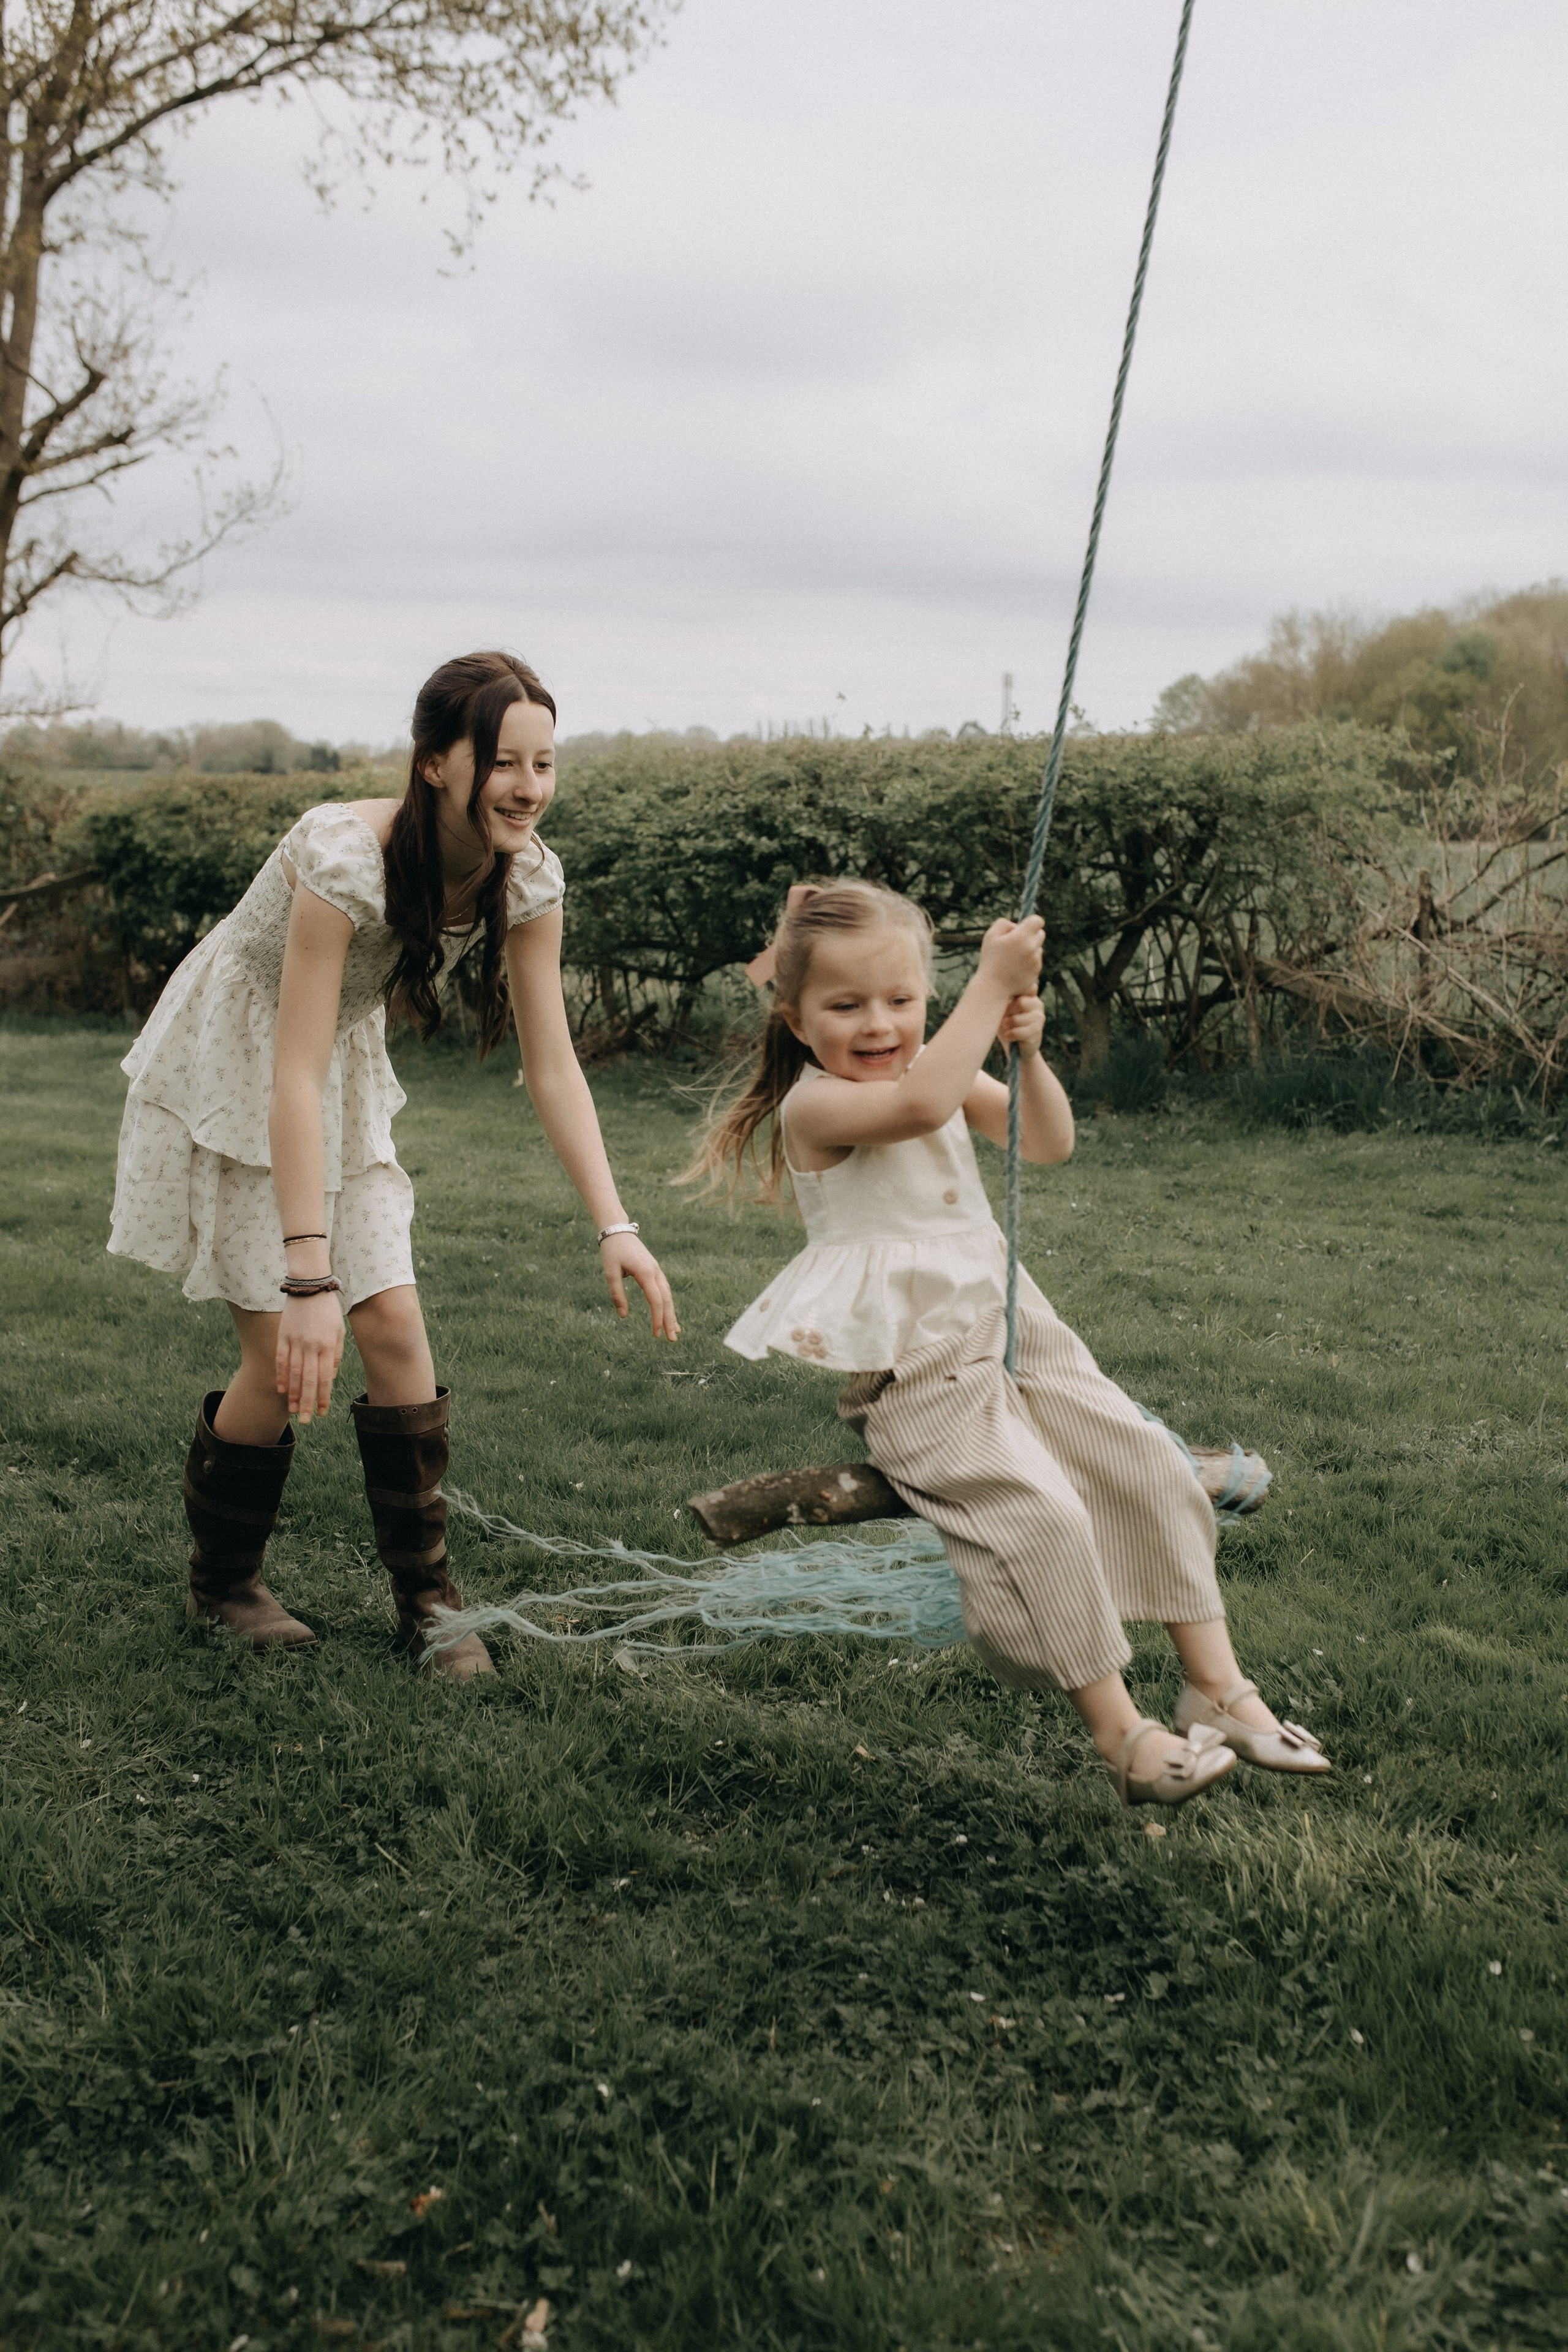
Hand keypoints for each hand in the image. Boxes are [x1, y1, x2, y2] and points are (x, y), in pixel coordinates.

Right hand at [275, 1290, 345, 1424]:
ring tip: (293, 1411)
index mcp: (328, 1345)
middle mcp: (311, 1345)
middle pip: (309, 1380)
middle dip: (308, 1403)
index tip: (323, 1413)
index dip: (324, 1397)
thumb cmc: (328, 1310)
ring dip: (293, 1394)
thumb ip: (336, 1355)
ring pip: (293, 1373)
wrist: (309, 1285)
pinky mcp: (282, 1335)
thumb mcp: (339, 1331)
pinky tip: (281, 1390)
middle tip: (306, 1422)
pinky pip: (281, 1360)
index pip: (326, 1378)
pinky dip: (281, 1376)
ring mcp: (295, 1340)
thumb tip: (331, 1377)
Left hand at [600, 1233, 679, 1341]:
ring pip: (668, 1296)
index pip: (656, 1300)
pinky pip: (664, 1290)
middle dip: (669, 1320)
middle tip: (672, 1339)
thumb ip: (617, 1294)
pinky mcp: (654, 1271)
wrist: (618, 1231)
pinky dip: (667, 1304)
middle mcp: (655, 1272)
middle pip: (666, 1300)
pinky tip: (668, 1314)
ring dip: (671, 1314)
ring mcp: (657, 1271)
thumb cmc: (612, 1251)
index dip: (657, 1318)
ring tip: (675, 1331)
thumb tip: (624, 1316)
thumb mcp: (610, 1273)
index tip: (656, 1334)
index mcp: (646, 1273)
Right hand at [979, 915, 1044, 998]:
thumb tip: (1016, 926)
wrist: (994, 987)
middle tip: (1016, 941)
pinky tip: (1015, 967)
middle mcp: (1032, 948)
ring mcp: (1036, 961)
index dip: (1031, 922)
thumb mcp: (991, 936)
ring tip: (1013, 958)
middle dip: (1031, 935)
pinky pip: (1036, 961)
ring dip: (1030, 949)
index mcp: (1021, 936)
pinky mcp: (1037, 972)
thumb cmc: (990, 960)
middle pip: (1041, 934)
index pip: (1037, 921)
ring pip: (1038, 948)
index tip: (1024, 927)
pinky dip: (1029, 962)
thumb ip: (1004, 924)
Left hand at [997, 991, 1044, 1058]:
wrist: (1016, 1048)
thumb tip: (997, 990)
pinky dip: (1010, 1035)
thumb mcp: (1002, 1009)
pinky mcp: (1037, 1032)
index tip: (1007, 1000)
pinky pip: (1018, 1032)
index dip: (1014, 992)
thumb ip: (1004, 998)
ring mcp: (1039, 1017)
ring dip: (1007, 1025)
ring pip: (1016, 1019)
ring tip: (1007, 1028)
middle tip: (1005, 1018)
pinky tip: (1009, 1036)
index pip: (1027, 986)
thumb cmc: (1006, 1025)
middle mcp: (1037, 1004)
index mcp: (1029, 995)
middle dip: (1008, 1012)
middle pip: (1020, 1002)